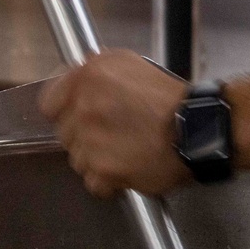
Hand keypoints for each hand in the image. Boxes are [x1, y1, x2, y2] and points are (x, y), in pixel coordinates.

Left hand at [39, 50, 188, 198]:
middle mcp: (85, 106)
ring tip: (126, 151)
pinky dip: (109, 182)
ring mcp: (91, 139)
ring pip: (77, 160)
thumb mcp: (132, 65)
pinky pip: (93, 182)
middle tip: (115, 134)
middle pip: (64, 134)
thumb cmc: (172, 99)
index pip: (49, 103)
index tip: (79, 118)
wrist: (199, 129)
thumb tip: (77, 83)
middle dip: (85, 137)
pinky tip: (129, 168)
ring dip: (97, 160)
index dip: (65, 112)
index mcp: (90, 76)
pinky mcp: (102, 169)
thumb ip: (98, 72)